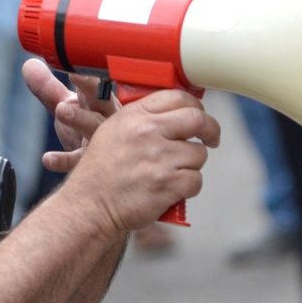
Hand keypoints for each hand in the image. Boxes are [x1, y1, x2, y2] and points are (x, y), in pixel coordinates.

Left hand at [22, 58, 117, 171]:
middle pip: (104, 100)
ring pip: (96, 127)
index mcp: (100, 99)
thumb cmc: (88, 129)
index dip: (89, 71)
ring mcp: (101, 139)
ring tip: (61, 109)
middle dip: (92, 88)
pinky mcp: (93, 161)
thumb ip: (48, 89)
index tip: (76, 62)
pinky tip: (48, 158)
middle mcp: (106, 117)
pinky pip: (79, 160)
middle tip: (75, 76)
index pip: (97, 80)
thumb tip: (29, 65)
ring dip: (80, 118)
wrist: (102, 162)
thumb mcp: (68, 107)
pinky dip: (64, 160)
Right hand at [62, 86, 220, 232]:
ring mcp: (159, 158)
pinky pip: (196, 180)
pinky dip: (188, 187)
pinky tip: (172, 190)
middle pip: (198, 120)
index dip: (195, 106)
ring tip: (173, 173)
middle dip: (211, 130)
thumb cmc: (100, 172)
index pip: (178, 97)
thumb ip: (142, 119)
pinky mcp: (168, 184)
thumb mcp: (113, 131)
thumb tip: (176, 113)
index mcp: (135, 116)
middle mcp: (148, 132)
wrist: (89, 205)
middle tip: (212, 139)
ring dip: (192, 165)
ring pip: (199, 154)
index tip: (199, 117)